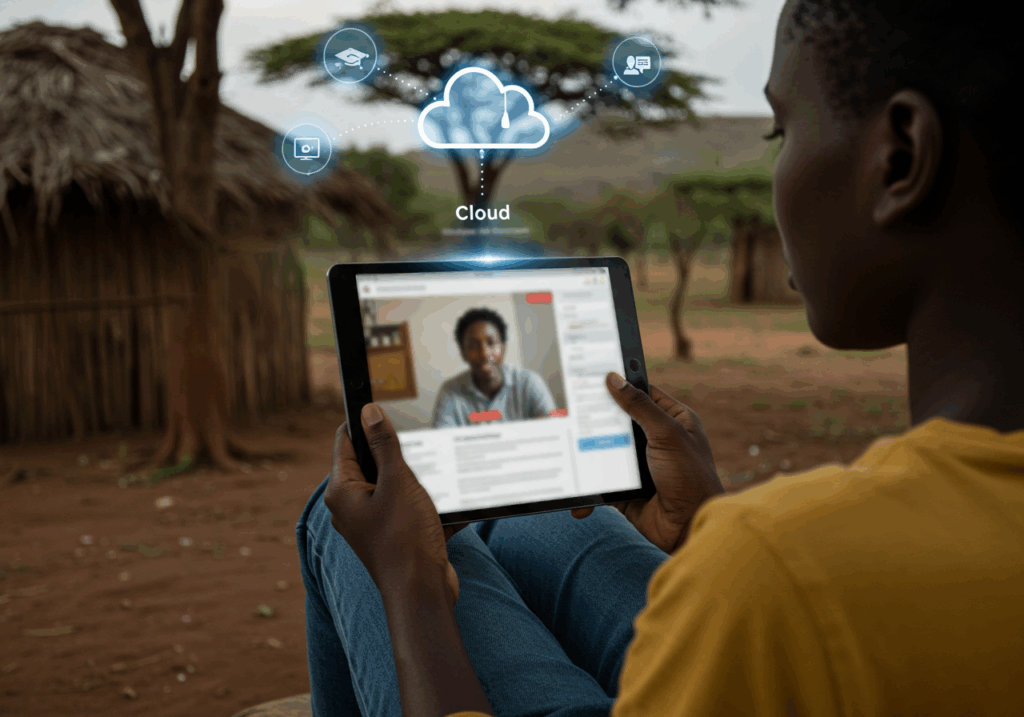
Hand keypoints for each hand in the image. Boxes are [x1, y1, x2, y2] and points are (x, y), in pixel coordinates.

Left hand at [324, 405, 468, 606]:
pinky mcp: (394, 537)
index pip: (346, 442)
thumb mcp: (398, 482)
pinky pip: (411, 509)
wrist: (422, 594)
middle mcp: (351, 507)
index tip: (381, 403)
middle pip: (373, 464)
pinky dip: (429, 505)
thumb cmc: (404, 539)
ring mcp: (372, 524)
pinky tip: (450, 504)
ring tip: (438, 475)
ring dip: (419, 480)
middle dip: (398, 453)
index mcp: (342, 491)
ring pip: (396, 487)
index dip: (363, 422)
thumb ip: (384, 444)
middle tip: (420, 443)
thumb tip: (369, 412)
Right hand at [570, 373, 723, 553]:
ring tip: (562, 444)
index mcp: (674, 421)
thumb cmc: (690, 478)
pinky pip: (602, 481)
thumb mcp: (667, 434)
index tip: (593, 377)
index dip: (620, 386)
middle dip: (594, 420)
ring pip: (607, 450)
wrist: (690, 528)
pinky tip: (576, 488)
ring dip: (587, 452)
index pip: (643, 394)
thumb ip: (639, 406)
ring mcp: (641, 465)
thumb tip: (614, 380)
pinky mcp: (628, 488)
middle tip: (566, 411)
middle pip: (619, 422)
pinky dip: (588, 486)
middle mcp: (658, 440)